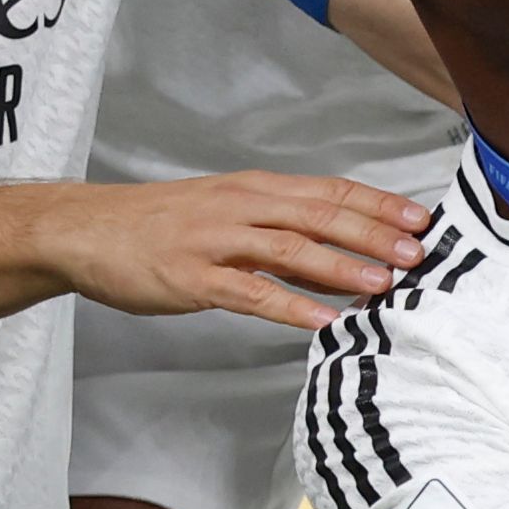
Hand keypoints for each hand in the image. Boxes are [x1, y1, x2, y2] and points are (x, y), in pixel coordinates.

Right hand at [41, 172, 432, 331]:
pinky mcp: (192, 277)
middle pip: (319, 214)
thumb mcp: (222, 210)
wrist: (86, 229)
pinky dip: (290, 305)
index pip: (328, 190)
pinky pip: (249, 292)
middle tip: (420, 252)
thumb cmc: (159, 223)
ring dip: (342, 266)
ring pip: (290, 249)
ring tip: (385, 285)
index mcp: (252, 188)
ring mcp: (215, 241)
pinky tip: (322, 320)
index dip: (377, 204)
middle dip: (374, 233)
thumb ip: (276, 227)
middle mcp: (240, 207)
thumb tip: (337, 249)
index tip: (421, 218)